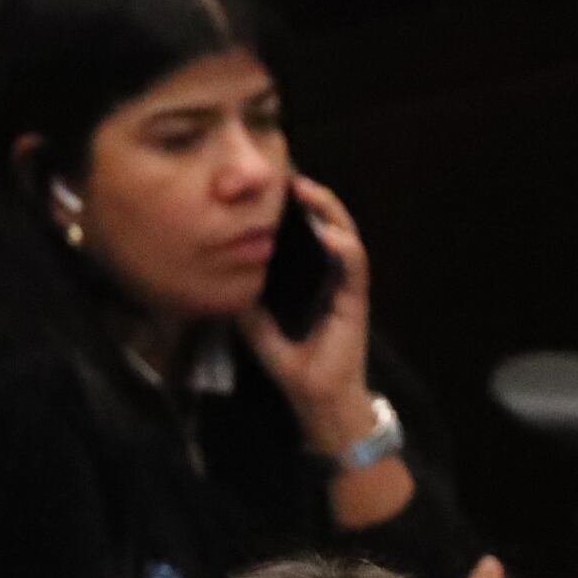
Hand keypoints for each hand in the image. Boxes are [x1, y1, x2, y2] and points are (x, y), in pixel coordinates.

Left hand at [239, 173, 373, 443]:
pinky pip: (355, 266)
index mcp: (310, 277)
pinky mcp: (356, 301)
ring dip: (329, 211)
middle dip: (311, 197)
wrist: (317, 400)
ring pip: (345, 235)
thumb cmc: (294, 367)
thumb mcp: (257, 329)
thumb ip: (245, 301)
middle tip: (288, 177)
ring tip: (307, 192)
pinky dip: (344, 247)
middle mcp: (331, 275)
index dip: (294, 207)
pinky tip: (328, 233)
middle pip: (328, 223)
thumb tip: (220, 276)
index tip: (272, 185)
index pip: (306, 232)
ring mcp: (346, 286)